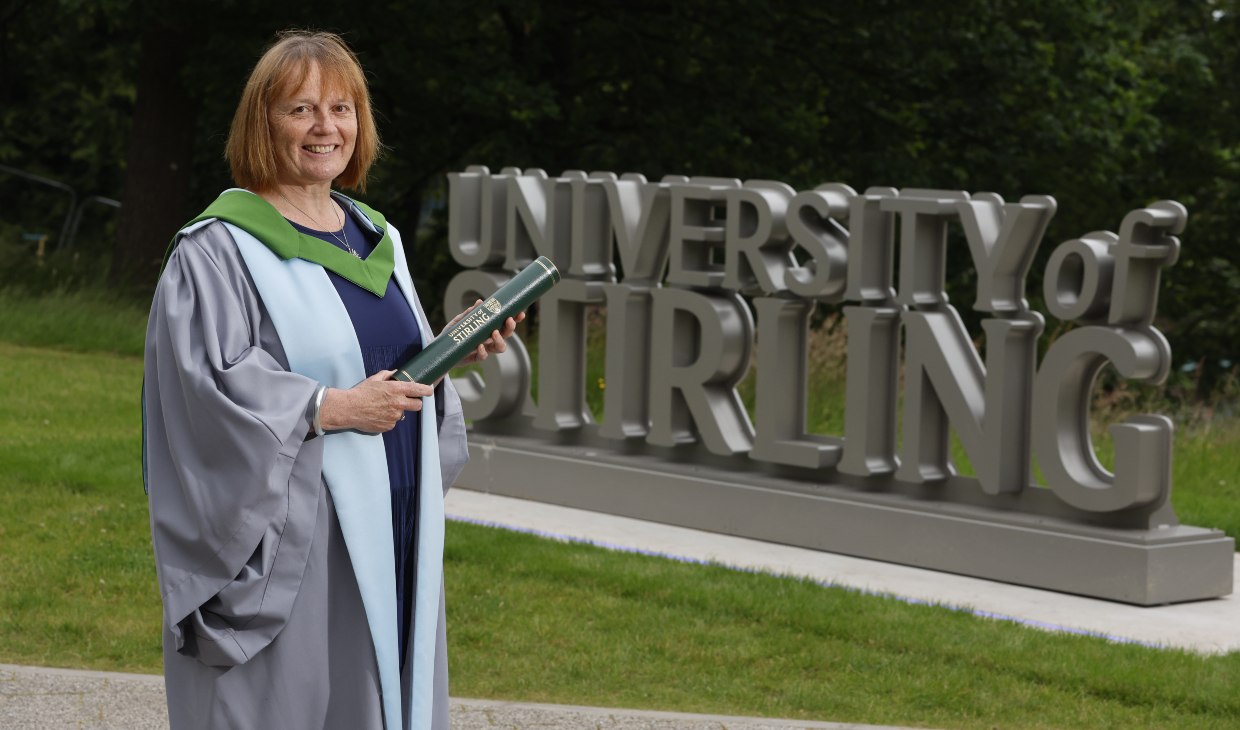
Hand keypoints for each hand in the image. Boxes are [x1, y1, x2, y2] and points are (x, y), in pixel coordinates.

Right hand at [318, 370, 432, 432]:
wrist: (348, 409)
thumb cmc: (361, 393)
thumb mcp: (375, 379)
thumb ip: (388, 375)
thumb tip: (396, 373)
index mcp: (397, 389)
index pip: (420, 390)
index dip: (427, 390)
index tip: (429, 390)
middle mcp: (398, 403)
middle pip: (418, 405)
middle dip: (414, 402)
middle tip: (406, 400)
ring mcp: (394, 416)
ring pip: (403, 414)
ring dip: (398, 410)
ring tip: (383, 407)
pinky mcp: (389, 426)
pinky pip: (393, 422)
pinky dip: (389, 419)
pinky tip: (378, 414)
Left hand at [447, 300, 525, 366]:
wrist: (442, 349)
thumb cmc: (454, 333)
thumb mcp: (460, 321)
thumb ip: (469, 313)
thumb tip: (479, 302)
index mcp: (489, 329)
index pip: (505, 324)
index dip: (515, 319)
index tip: (520, 313)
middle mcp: (489, 339)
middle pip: (506, 335)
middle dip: (510, 328)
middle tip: (508, 320)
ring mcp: (484, 349)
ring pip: (500, 348)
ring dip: (500, 341)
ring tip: (494, 333)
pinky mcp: (475, 358)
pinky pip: (483, 357)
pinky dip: (483, 352)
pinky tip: (480, 346)